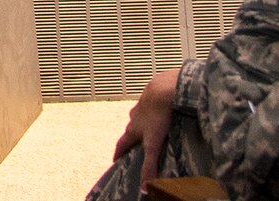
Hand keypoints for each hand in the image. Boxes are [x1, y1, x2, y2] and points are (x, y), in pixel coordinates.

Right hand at [111, 67, 179, 184]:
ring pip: (139, 115)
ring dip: (140, 122)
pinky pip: (151, 104)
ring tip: (146, 126)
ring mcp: (143, 104)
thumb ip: (149, 165)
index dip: (118, 153)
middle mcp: (135, 116)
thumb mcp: (153, 144)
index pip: (122, 144)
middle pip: (129, 129)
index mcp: (133, 129)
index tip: (115, 160)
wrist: (163, 89)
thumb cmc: (157, 116)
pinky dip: (153, 109)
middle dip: (129, 137)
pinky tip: (161, 110)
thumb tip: (144, 188)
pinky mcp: (154, 95)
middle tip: (131, 143)